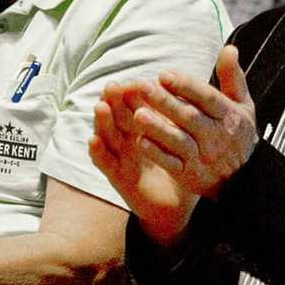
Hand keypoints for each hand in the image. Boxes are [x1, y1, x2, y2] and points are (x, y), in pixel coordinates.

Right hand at [91, 83, 196, 246]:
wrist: (176, 205)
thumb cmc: (180, 166)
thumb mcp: (181, 137)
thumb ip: (182, 114)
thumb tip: (191, 86)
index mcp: (143, 127)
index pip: (135, 105)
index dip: (132, 92)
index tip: (136, 80)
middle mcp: (127, 138)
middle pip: (117, 115)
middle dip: (113, 100)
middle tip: (112, 86)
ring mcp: (120, 156)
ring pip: (107, 135)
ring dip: (102, 121)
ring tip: (100, 107)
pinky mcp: (116, 176)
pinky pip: (104, 163)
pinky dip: (97, 152)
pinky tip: (93, 141)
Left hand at [127, 46, 258, 198]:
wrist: (244, 177)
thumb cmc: (236, 133)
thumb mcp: (242, 105)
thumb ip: (232, 77)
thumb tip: (229, 49)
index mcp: (227, 115)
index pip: (206, 98)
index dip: (185, 86)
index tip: (163, 74)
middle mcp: (215, 136)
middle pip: (189, 117)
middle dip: (165, 102)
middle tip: (142, 87)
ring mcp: (202, 156)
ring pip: (179, 141)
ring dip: (158, 128)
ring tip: (138, 114)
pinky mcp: (190, 174)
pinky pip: (172, 164)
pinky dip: (157, 154)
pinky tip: (140, 142)